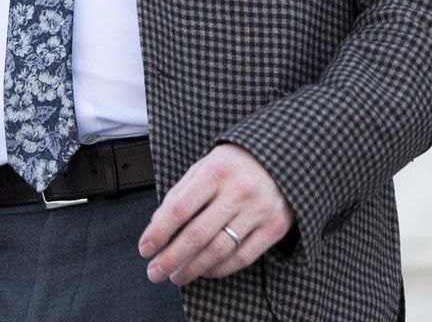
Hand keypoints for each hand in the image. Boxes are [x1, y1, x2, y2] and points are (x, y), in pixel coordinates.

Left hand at [137, 143, 293, 285]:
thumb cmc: (237, 163)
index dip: (159, 233)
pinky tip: (205, 271)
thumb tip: (157, 226)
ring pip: (219, 250)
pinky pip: (243, 257)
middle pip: (197, 234)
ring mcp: (260, 210)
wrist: (286, 155)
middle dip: (171, 257)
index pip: (180, 208)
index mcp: (217, 170)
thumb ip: (182, 192)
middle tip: (154, 272)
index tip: (145, 249)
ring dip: (193, 268)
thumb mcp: (206, 165)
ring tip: (177, 276)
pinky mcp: (276, 226)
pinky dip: (220, 269)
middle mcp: (239, 190)